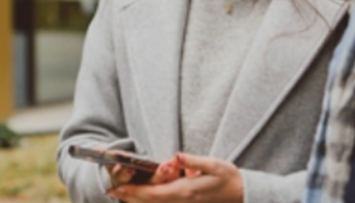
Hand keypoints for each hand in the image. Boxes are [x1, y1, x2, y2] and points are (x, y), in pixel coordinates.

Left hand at [107, 153, 242, 202]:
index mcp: (185, 191)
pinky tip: (143, 197)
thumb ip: (194, 161)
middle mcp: (182, 202)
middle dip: (130, 198)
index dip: (134, 191)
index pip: (153, 194)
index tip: (118, 188)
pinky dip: (150, 202)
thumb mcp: (214, 165)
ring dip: (138, 201)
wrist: (243, 195)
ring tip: (122, 194)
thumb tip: (176, 156)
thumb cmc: (229, 178)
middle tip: (112, 192)